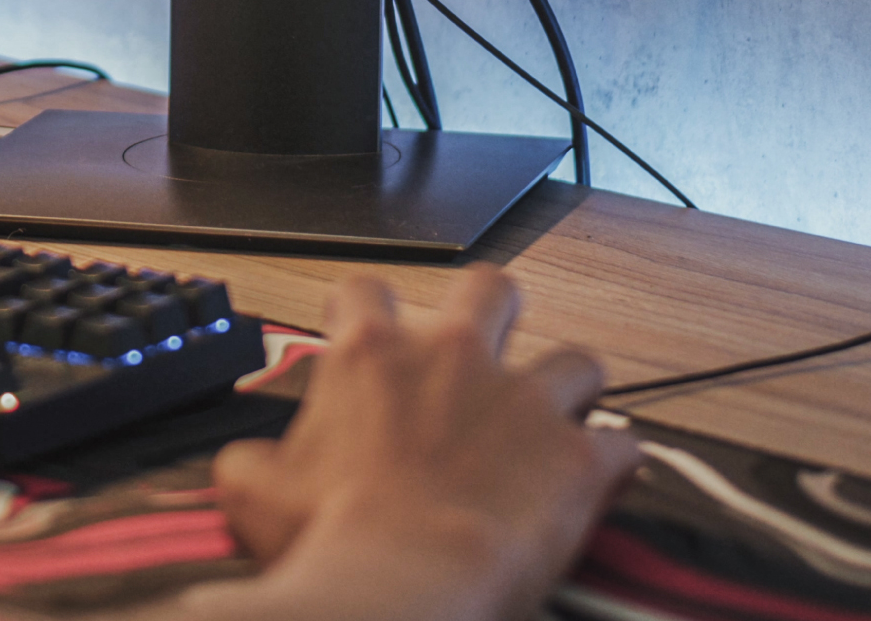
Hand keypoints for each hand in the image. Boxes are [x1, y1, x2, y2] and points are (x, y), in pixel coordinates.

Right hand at [212, 267, 641, 620]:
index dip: (367, 312)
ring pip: (576, 360)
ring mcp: (523, 400)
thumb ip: (254, 458)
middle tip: (483, 353)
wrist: (405, 583)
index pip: (365, 289)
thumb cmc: (332, 537)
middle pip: (489, 287)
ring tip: (560, 420)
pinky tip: (604, 483)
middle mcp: (452, 355)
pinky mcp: (577, 458)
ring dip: (570, 389)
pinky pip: (624, 445)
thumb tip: (246, 466)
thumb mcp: (255, 489)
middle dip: (494, 312)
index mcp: (372, 352)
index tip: (369, 341)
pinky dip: (615, 464)